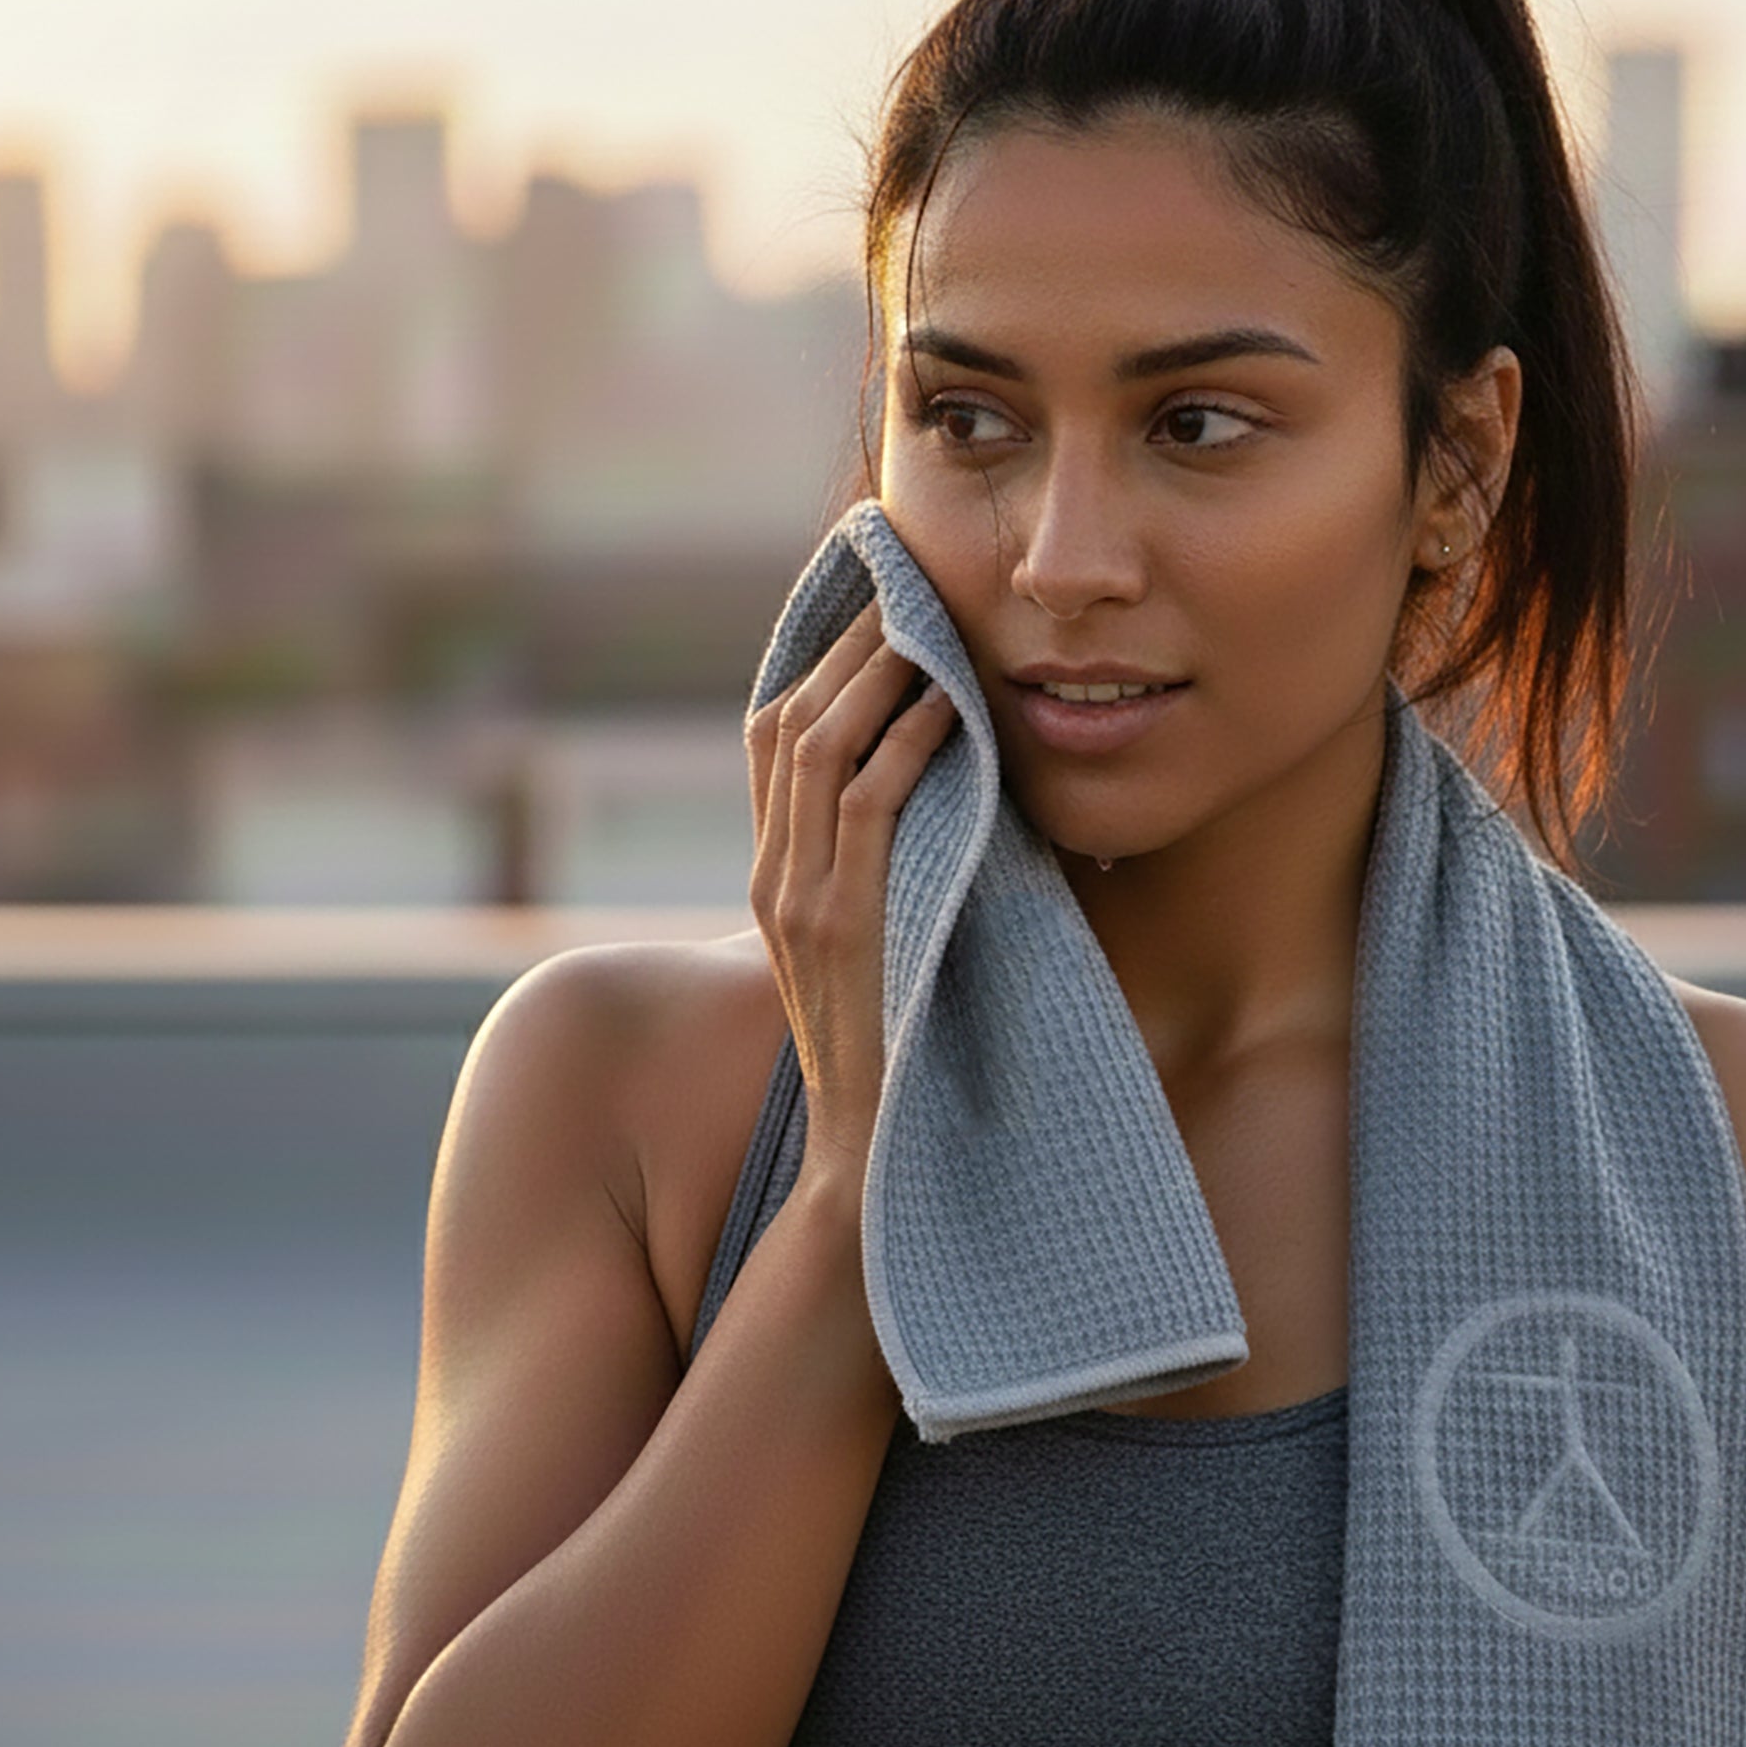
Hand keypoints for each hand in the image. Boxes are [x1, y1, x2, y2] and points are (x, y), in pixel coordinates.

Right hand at [744, 603, 954, 1190]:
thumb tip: (975, 794)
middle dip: (846, 643)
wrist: (874, 1159)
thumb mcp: (890, 945)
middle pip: (786, 717)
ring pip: (815, 747)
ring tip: (931, 627)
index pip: (772, 732)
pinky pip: (861, 807)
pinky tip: (946, 710)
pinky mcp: (835, 928)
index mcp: (776, 875)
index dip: (817, 657)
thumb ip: (903, 874)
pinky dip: (904, 746)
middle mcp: (770, 877)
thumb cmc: (905, 1053)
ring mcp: (793, 900)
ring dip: (876, 677)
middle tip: (909, 587)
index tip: (877, 603)